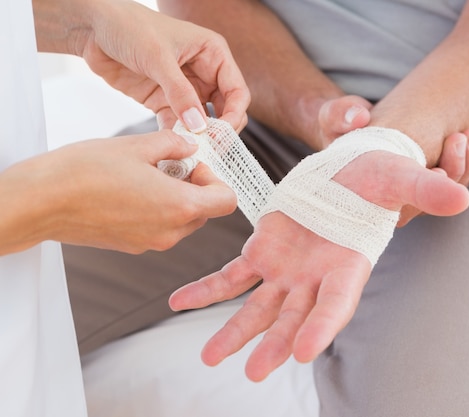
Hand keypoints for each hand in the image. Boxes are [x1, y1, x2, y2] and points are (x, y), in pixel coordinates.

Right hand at [1, 131, 235, 254]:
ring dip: (175, 197)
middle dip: (195, 186)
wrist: (40, 202)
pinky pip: (159, 227)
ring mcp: (150, 243)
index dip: (216, 179)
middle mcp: (170, 232)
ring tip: (146, 174)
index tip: (194, 164)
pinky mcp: (132, 246)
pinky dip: (156, 210)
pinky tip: (129, 189)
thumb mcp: (137, 146)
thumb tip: (190, 147)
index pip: (226, 201)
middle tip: (169, 164)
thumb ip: (173, 145)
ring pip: (182, 220)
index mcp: (179, 207)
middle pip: (205, 211)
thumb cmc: (85, 172)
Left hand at [80, 1, 249, 131]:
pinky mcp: (165, 101)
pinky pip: (178, 125)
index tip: (221, 134)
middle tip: (210, 148)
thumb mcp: (158, 58)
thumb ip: (180, 93)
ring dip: (199, 137)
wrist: (92, 28)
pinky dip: (177, 138)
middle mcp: (204, 72)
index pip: (237, 91)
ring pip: (203, 121)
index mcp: (213, 54)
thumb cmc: (128, 26)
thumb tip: (199, 126)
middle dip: (219, 130)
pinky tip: (173, 148)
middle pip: (225, 110)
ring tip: (191, 151)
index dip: (233, 115)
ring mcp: (184, 89)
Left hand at [169, 150, 468, 380]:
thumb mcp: (398, 177)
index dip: (323, 325)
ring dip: (235, 331)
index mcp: (349, 263)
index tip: (304, 351)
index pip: (337, 302)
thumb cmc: (378, 176)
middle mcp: (317, 276)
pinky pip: (231, 276)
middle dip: (277, 344)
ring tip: (211, 356)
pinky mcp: (263, 252)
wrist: (348, 170)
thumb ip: (424, 191)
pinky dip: (207, 290)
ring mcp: (287, 269)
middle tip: (256, 371)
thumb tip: (460, 199)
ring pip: (259, 307)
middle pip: (296, 317)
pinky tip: (179, 302)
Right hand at [315, 98, 468, 224]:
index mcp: (374, 198)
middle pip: (441, 198)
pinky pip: (459, 185)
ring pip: (454, 192)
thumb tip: (359, 118)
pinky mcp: (427, 186)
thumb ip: (341, 116)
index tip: (446, 147)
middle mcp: (396, 206)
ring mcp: (414, 198)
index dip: (436, 181)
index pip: (415, 202)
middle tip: (460, 135)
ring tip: (468, 133)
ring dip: (468, 162)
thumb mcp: (334, 119)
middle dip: (459, 165)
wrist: (345, 135)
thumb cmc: (338, 131)